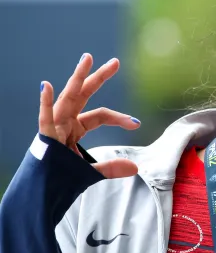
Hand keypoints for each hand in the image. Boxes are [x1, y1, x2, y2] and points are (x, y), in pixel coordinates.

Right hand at [38, 53, 139, 178]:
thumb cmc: (62, 179)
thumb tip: (135, 168)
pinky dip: (45, 103)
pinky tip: (47, 86)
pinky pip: (44, 119)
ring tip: (87, 59)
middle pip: (83, 95)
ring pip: (67, 98)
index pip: (100, 115)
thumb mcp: (92, 173)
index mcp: (74, 127)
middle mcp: (64, 122)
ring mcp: (54, 127)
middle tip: (115, 62)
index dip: (119, 118)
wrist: (42, 193)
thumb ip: (111, 168)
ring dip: (77, 78)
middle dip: (98, 77)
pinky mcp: (44, 138)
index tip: (136, 123)